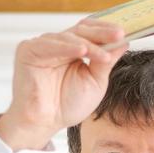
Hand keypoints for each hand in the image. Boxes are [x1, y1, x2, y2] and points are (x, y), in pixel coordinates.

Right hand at [0, 19, 128, 150]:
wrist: (45, 122)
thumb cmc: (67, 105)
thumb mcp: (95, 81)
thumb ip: (106, 61)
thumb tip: (123, 42)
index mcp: (73, 49)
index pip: (91, 32)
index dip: (107, 30)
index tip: (124, 33)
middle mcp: (58, 44)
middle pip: (82, 30)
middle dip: (102, 33)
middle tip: (118, 34)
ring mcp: (43, 45)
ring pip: (69, 37)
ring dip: (89, 44)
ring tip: (103, 55)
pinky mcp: (28, 50)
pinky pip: (50, 44)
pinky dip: (67, 47)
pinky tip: (82, 51)